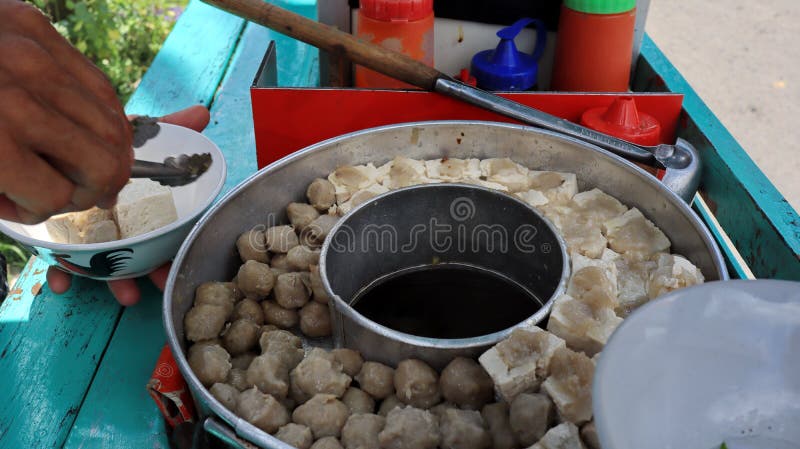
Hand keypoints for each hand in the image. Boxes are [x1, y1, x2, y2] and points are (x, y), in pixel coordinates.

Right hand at [0, 1, 132, 222]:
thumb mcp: (7, 74)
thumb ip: (84, 97)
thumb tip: (201, 116)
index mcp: (28, 31)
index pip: (109, 96)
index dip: (114, 146)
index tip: (95, 165)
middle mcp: (25, 57)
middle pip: (115, 139)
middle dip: (96, 176)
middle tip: (58, 182)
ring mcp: (8, 99)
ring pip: (97, 170)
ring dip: (69, 194)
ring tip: (27, 187)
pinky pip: (54, 196)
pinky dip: (37, 210)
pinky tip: (9, 199)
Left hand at [47, 106, 211, 303]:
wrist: (54, 152)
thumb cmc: (100, 147)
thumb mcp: (132, 138)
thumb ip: (167, 128)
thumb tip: (202, 112)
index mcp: (142, 210)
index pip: (166, 233)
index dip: (175, 250)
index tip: (179, 264)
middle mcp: (121, 227)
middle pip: (142, 255)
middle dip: (151, 272)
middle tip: (159, 281)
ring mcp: (91, 236)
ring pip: (107, 265)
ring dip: (115, 282)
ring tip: (123, 293)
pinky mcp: (59, 240)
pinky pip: (62, 262)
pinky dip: (63, 273)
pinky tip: (63, 281)